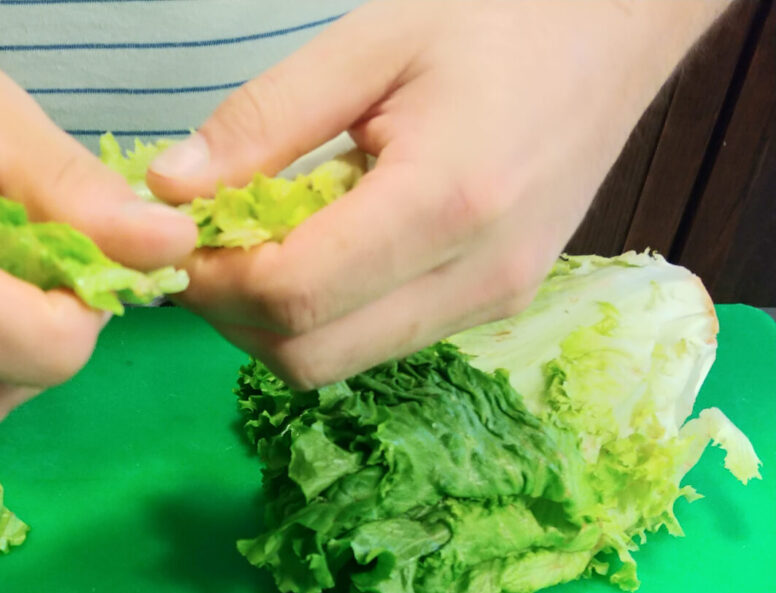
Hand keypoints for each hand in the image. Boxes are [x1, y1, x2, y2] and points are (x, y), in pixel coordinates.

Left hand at [145, 0, 723, 387]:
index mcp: (447, 201)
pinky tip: (316, 250)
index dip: (213, 280)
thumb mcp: (369, 42)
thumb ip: (263, 121)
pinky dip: (320, 317)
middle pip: (306, 357)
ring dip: (271, 324)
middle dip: (230, 315)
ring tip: (258, 243)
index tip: (177, 237)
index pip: (292, 295)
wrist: (614, 31)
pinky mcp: (492, 310)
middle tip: (204, 248)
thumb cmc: (497, 16)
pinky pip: (375, 344)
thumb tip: (170, 190)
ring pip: (336, 364)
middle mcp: (476, 278)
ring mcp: (491, 305)